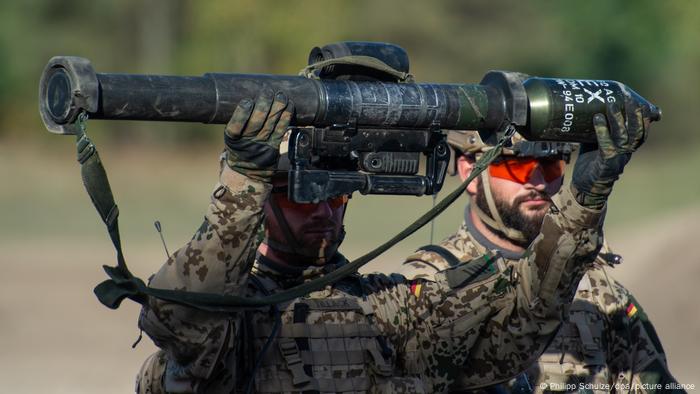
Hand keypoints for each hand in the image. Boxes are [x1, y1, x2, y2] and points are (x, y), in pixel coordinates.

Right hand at [224, 89, 293, 181]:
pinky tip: (289, 105)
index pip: (236, 127)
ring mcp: (262, 146)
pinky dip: (286, 117)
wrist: (247, 172)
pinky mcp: (275, 147)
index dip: (241, 114)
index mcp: (233, 140)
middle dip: (263, 106)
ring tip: (280, 95)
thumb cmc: (239, 147)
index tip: (246, 101)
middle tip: (267, 91)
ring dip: (277, 108)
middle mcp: (247, 143)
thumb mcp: (232, 138)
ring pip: (270, 125)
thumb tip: (249, 96)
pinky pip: (281, 130)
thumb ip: (238, 122)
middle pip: (256, 123)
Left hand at [571, 93, 648, 208]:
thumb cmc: (592, 162)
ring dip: (618, 118)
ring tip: (611, 104)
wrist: (585, 186)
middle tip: (627, 97)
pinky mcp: (606, 163)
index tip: (638, 100)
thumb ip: (601, 128)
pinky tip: (597, 119)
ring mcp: (618, 158)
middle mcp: (626, 152)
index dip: (643, 116)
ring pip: (623, 136)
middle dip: (634, 113)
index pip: (642, 129)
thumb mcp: (598, 142)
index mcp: (628, 147)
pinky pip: (607, 145)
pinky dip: (602, 131)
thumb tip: (593, 107)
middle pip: (637, 130)